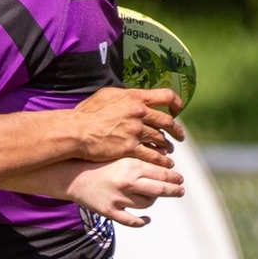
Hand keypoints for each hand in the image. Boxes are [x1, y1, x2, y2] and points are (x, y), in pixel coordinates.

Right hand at [67, 87, 186, 167]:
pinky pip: (151, 155)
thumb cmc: (87, 113)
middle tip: (180, 135)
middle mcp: (138, 112)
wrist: (77, 131)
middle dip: (176, 130)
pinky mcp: (130, 148)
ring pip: (160, 139)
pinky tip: (163, 163)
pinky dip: (159, 159)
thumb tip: (133, 97)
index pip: (166, 96)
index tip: (177, 110)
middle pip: (167, 121)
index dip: (176, 103)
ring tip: (169, 151)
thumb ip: (123, 96)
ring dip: (167, 146)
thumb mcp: (106, 95)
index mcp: (135, 97)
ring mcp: (135, 131)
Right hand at [67, 157, 183, 227]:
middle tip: (180, 190)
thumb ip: (141, 159)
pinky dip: (142, 222)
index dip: (174, 178)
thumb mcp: (120, 155)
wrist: (72, 175)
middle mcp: (128, 183)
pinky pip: (132, 221)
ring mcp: (119, 199)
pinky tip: (147, 220)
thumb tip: (166, 162)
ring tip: (155, 197)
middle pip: (160, 190)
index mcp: (132, 166)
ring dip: (154, 201)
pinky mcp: (111, 212)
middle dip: (174, 190)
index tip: (180, 179)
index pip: (162, 174)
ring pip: (147, 205)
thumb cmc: (98, 162)